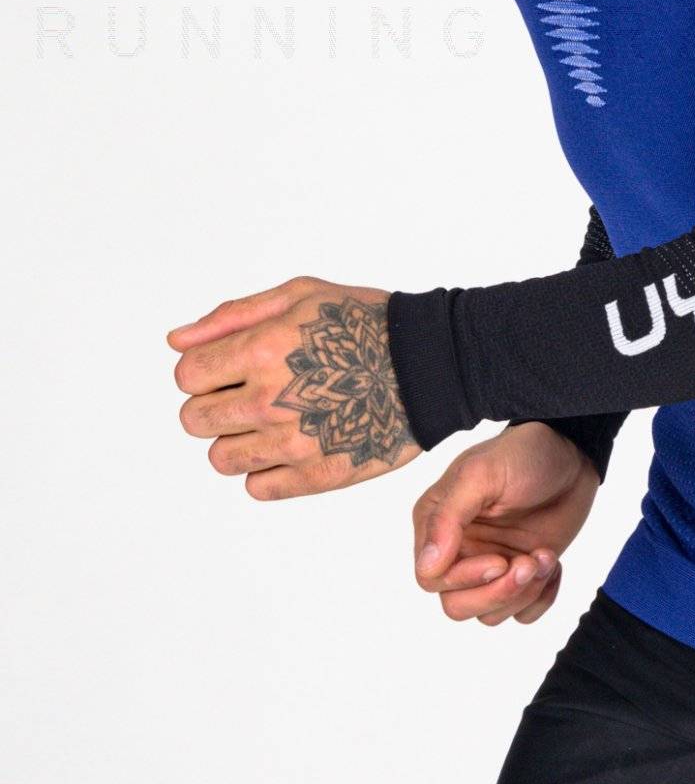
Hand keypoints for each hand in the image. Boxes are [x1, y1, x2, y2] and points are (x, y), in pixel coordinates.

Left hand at [168, 277, 420, 498]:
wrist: (431, 365)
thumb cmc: (366, 321)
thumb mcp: (299, 296)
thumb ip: (232, 317)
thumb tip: (176, 342)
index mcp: (262, 351)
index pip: (185, 376)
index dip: (203, 369)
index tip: (230, 366)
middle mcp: (270, 401)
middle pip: (193, 420)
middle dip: (214, 403)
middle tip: (252, 392)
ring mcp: (293, 444)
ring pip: (220, 459)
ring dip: (238, 439)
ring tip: (275, 418)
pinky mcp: (316, 477)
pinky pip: (256, 488)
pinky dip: (267, 469)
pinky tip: (295, 441)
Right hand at [412, 422, 600, 625]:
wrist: (573, 455)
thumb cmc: (525, 454)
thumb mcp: (482, 474)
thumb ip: (448, 518)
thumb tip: (428, 565)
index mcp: (437, 523)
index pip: (431, 579)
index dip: (464, 579)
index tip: (499, 561)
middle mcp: (459, 549)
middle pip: (457, 605)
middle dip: (498, 593)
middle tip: (529, 563)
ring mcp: (490, 564)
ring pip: (490, 614)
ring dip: (524, 593)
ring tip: (546, 556)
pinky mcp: (521, 574)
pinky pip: (521, 615)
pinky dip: (541, 599)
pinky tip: (553, 565)